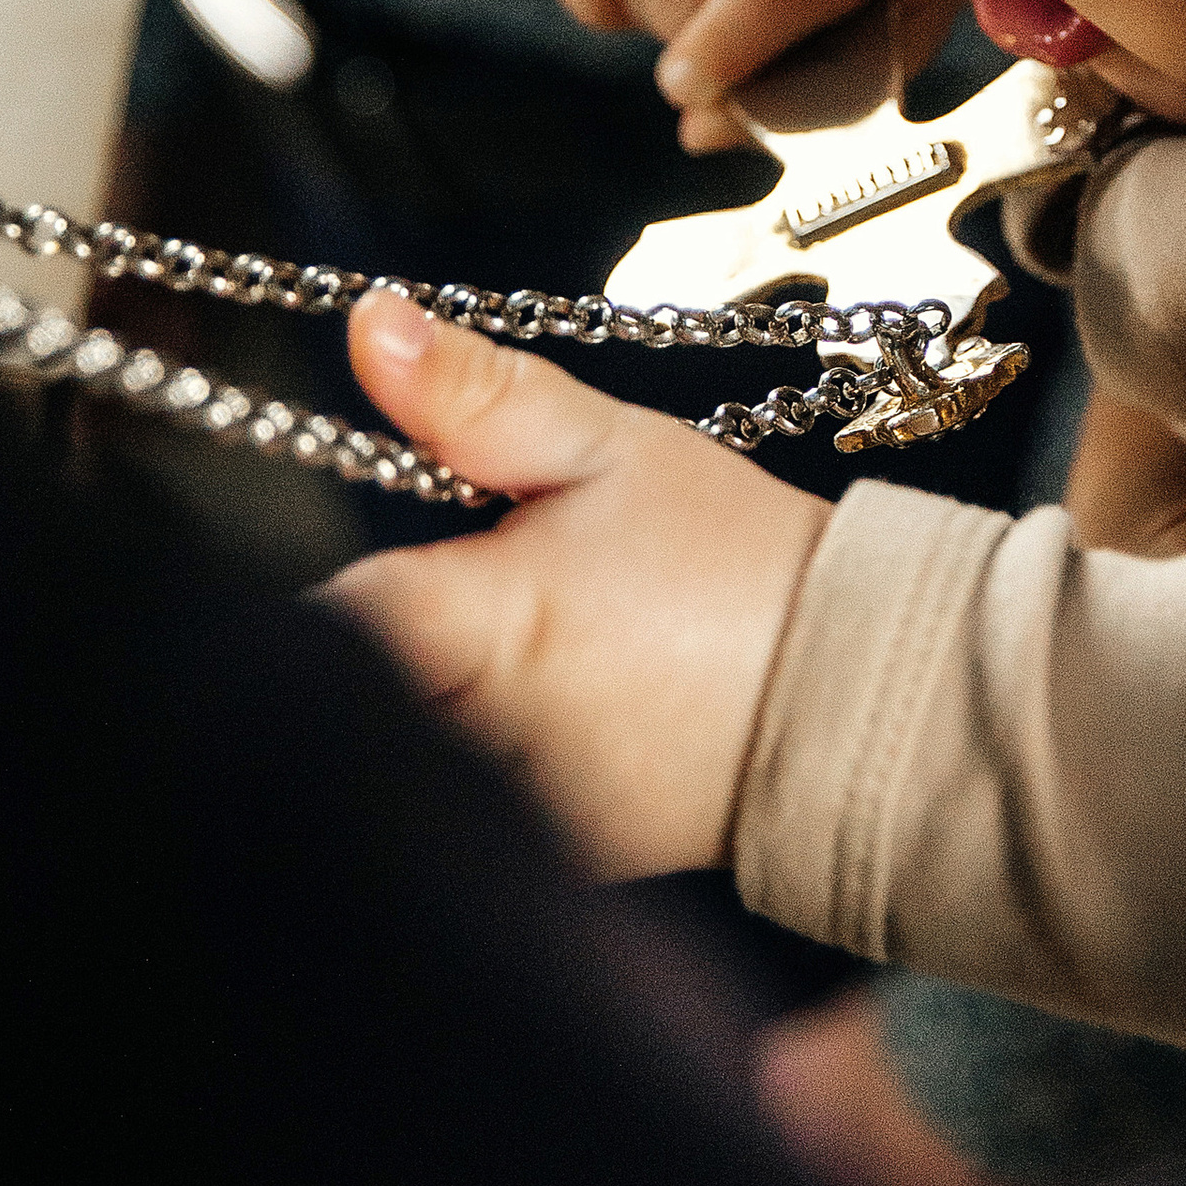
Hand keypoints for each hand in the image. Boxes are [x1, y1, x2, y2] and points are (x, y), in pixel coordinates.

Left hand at [321, 292, 827, 875]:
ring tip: (556, 650)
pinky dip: (512, 756)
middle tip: (494, 588)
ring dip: (451, 702)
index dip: (334, 585)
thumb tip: (372, 328)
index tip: (404, 551)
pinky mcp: (564, 857)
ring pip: (424, 751)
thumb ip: (478, 394)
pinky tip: (585, 709)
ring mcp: (521, 814)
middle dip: (400, 639)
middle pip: (361, 692)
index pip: (321, 620)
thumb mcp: (613, 450)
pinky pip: (493, 805)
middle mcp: (479, 742)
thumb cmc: (744, 567)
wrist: (864, 690)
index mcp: (474, 631)